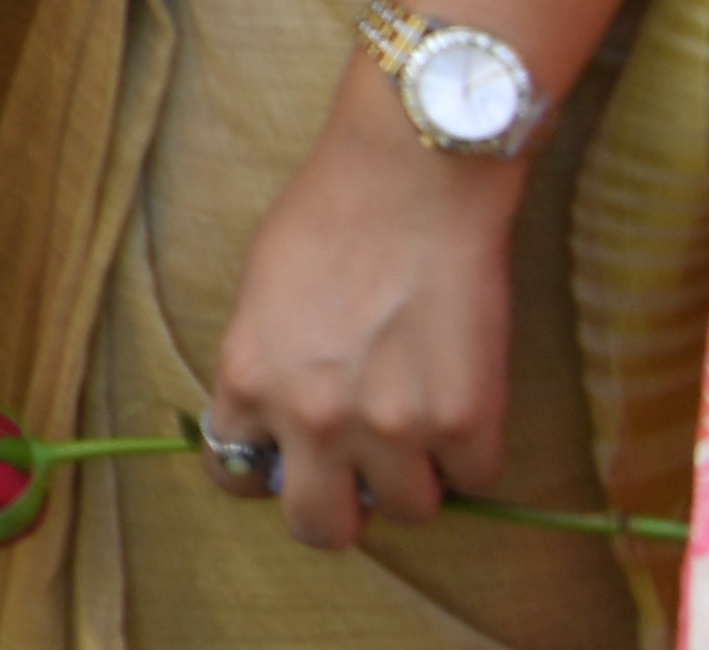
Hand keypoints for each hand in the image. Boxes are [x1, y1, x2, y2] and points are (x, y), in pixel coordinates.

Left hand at [208, 67, 528, 550]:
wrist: (412, 179)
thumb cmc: (330, 216)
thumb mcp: (261, 295)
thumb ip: (267, 368)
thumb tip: (283, 427)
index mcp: (248, 381)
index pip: (234, 477)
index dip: (268, 471)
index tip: (290, 459)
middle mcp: (312, 419)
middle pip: (319, 528)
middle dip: (339, 509)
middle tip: (360, 474)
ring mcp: (392, 428)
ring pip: (408, 510)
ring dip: (416, 473)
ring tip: (420, 411)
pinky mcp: (467, 423)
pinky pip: (474, 479)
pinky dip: (472, 449)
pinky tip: (462, 391)